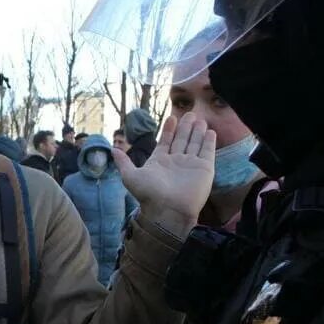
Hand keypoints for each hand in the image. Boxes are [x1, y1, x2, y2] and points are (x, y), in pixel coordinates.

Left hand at [113, 112, 214, 237]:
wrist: (168, 210)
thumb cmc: (149, 194)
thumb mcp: (131, 176)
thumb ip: (123, 162)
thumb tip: (112, 149)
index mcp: (159, 162)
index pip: (166, 141)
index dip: (168, 130)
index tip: (171, 117)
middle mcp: (176, 162)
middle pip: (182, 140)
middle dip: (185, 127)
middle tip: (189, 113)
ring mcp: (191, 165)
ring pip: (195, 143)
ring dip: (197, 131)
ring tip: (199, 119)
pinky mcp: (204, 169)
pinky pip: (207, 152)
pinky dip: (209, 142)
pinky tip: (210, 132)